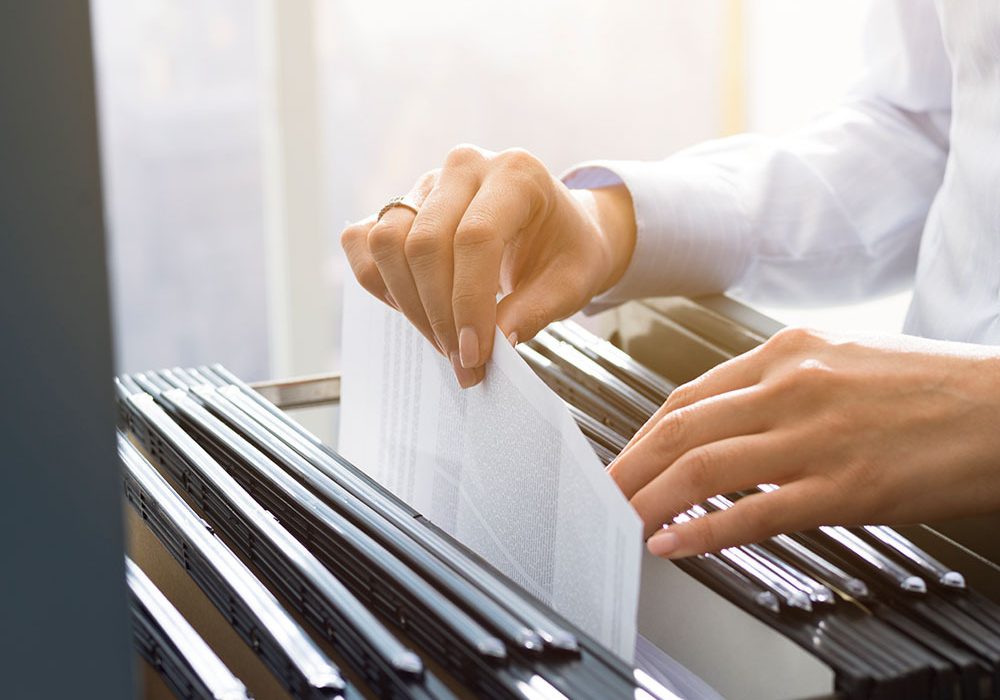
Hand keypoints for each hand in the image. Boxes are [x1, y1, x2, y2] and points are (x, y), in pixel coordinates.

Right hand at [341, 144, 635, 387]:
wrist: (557, 229)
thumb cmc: (566, 251)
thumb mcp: (573, 283)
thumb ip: (536, 310)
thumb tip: (495, 343)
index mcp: (516, 174)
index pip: (476, 237)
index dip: (468, 303)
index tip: (475, 354)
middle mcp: (465, 168)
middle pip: (425, 242)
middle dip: (438, 314)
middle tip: (462, 360)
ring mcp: (426, 183)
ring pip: (387, 242)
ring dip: (409, 304)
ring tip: (442, 340)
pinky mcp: (399, 205)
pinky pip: (363, 242)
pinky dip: (380, 283)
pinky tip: (414, 310)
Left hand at [609, 327, 999, 557]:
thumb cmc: (932, 387)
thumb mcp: (843, 362)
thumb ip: (780, 386)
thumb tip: (729, 421)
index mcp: (787, 352)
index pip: (687, 396)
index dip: (642, 434)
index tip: (624, 459)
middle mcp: (791, 386)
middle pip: (679, 429)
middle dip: (627, 467)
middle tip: (599, 495)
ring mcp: (815, 436)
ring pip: (702, 468)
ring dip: (649, 500)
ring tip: (620, 522)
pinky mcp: (844, 487)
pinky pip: (754, 514)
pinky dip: (703, 533)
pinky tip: (674, 545)